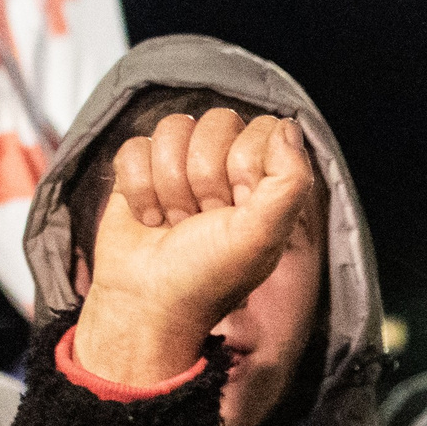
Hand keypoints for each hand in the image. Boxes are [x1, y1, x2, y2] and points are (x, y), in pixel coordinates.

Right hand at [73, 110, 314, 386]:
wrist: (148, 303)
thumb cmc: (208, 276)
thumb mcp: (263, 235)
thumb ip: (290, 180)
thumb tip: (288, 125)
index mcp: (264, 179)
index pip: (262, 129)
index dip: (245, 167)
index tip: (238, 210)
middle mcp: (225, 164)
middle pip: (216, 122)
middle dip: (205, 180)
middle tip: (204, 221)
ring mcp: (181, 163)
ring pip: (174, 128)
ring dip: (170, 186)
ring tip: (176, 222)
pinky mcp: (140, 167)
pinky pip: (136, 145)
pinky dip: (139, 189)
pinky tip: (149, 218)